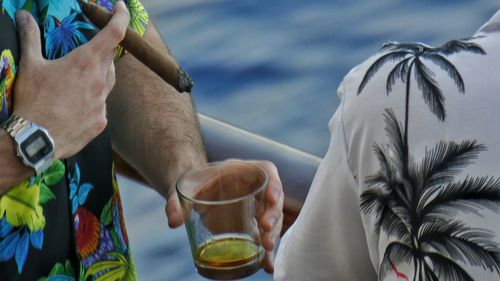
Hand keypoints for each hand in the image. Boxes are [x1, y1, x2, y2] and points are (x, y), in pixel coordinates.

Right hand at [12, 2, 129, 159]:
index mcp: (85, 62)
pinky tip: (75, 105)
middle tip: (84, 54)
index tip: (122, 8)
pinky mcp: (101, 122)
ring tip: (77, 81)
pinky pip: (101, 106)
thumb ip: (30, 37)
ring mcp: (102, 103)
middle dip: (101, 52)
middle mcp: (100, 81)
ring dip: (97, 77)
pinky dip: (92, 101)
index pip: (114, 33)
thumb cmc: (33, 100)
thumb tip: (24, 16)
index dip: (121, 17)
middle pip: (109, 59)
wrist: (35, 139)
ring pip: (107, 83)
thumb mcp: (30, 65)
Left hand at [164, 160, 283, 272]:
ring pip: (273, 219)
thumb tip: (173, 222)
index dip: (274, 184)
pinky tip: (267, 266)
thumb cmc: (193, 185)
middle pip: (273, 199)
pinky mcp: (253, 224)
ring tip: (267, 249)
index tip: (273, 199)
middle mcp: (253, 188)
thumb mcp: (184, 189)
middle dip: (273, 214)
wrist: (194, 193)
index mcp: (241, 170)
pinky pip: (264, 236)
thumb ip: (176, 202)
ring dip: (273, 234)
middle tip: (265, 229)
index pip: (266, 170)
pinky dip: (267, 252)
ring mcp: (255, 207)